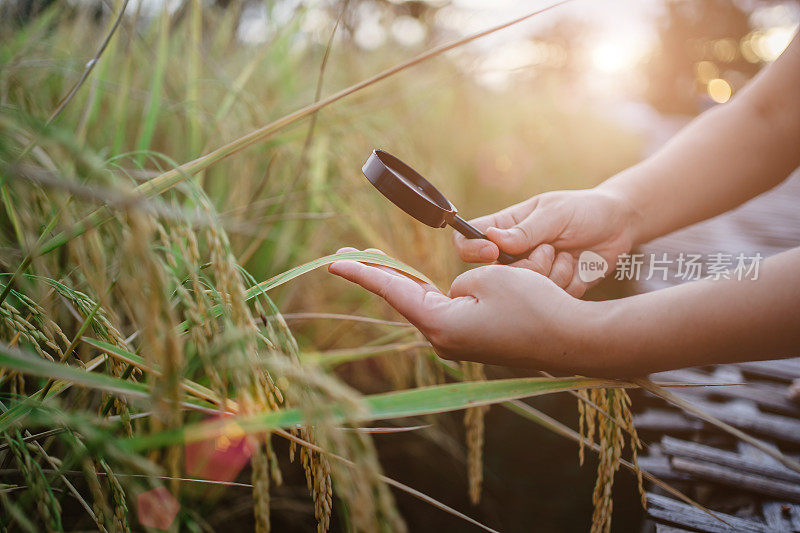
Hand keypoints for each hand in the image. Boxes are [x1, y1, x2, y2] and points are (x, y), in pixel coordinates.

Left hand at [328, 248, 603, 371]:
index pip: (393, 290)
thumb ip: (460, 282)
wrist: (573, 339)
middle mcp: (444, 338)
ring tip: (424, 268)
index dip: (363, 272)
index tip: (334, 262)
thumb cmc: (532, 305)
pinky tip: (437, 282)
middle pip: (406, 295)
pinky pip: (454, 307)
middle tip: (349, 254)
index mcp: (440, 324)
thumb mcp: (488, 279)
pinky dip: (449, 290)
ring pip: (433, 299)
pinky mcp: (475, 339)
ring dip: (428, 280)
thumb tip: (457, 295)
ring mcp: (459, 342)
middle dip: (382, 273)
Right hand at [452, 189, 641, 296]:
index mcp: (504, 228)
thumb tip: (491, 239)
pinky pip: (549, 299)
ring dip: (550, 274)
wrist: (619, 228)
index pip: (467, 238)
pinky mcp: (549, 293)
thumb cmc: (584, 211)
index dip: (472, 248)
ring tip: (568, 256)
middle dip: (525, 267)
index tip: (493, 252)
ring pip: (522, 290)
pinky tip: (578, 269)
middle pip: (494, 274)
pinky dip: (567, 284)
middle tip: (550, 249)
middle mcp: (511, 255)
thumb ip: (526, 229)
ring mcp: (529, 275)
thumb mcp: (556, 213)